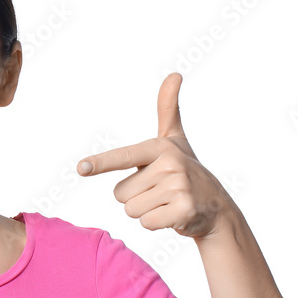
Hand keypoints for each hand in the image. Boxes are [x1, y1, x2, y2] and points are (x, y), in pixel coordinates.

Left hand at [77, 73, 235, 238]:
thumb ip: (168, 108)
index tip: (81, 168)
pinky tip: (173, 214)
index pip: (124, 157)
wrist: (216, 207)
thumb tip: (174, 74)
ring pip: (132, 210)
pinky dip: (156, 223)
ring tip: (166, 202)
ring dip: (145, 211)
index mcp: (161, 147)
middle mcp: (170, 164)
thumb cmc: (186, 170)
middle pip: (120, 193)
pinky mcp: (183, 211)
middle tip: (159, 191)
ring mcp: (179, 188)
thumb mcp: (176, 139)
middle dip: (136, 197)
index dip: (101, 163)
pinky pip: (146, 223)